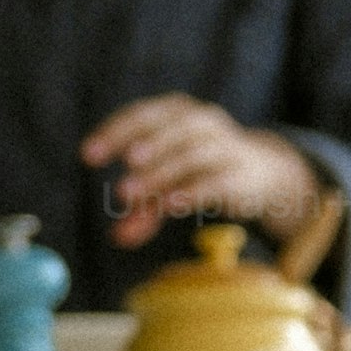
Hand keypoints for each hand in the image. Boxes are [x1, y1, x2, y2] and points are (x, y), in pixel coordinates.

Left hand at [82, 95, 319, 244]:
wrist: (263, 173)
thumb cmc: (203, 171)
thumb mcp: (168, 185)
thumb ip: (143, 207)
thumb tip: (118, 238)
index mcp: (177, 112)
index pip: (143, 114)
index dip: (113, 132)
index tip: (87, 155)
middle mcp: (202, 121)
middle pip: (171, 129)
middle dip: (142, 150)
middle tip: (116, 173)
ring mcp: (225, 146)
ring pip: (192, 154)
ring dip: (158, 174)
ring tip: (129, 196)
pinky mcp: (241, 174)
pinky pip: (216, 181)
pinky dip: (191, 191)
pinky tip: (170, 205)